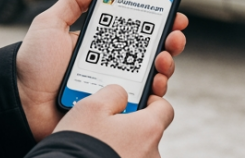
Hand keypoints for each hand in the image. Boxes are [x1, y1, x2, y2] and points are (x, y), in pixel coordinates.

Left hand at [15, 0, 188, 139]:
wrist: (21, 102)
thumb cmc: (33, 65)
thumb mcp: (51, 24)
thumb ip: (73, 2)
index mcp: (100, 43)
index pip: (135, 29)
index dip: (157, 20)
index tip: (172, 11)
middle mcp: (112, 64)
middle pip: (151, 50)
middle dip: (170, 39)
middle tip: (173, 34)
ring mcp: (115, 86)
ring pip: (153, 75)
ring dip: (166, 63)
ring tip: (163, 57)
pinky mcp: (114, 108)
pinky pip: (143, 102)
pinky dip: (156, 92)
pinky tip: (156, 82)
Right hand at [53, 84, 172, 157]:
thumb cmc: (81, 143)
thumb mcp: (92, 105)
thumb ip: (113, 92)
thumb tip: (121, 95)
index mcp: (148, 129)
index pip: (164, 108)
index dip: (150, 100)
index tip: (133, 101)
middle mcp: (152, 153)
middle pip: (148, 130)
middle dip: (132, 124)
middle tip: (108, 121)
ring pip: (138, 149)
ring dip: (123, 143)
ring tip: (97, 141)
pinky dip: (117, 156)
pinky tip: (97, 154)